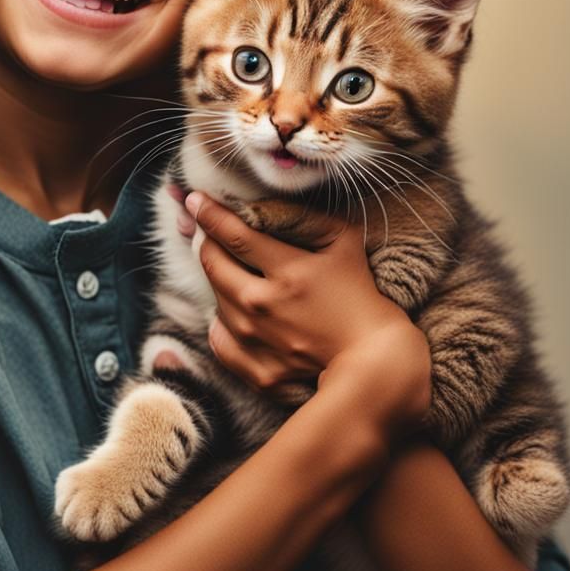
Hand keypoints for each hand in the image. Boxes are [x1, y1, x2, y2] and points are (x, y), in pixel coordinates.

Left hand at [184, 191, 429, 435]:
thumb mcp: (343, 242)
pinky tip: (240, 313)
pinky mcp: (255, 371)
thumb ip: (302, 217)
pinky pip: (218, 338)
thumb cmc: (360, 296)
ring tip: (240, 275)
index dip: (208, 213)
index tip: (194, 200)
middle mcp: (263, 306)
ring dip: (220, 280)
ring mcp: (256, 342)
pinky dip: (223, 322)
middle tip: (209, 233)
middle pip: (212, 263)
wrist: (375, 364)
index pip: (233, 234)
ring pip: (214, 298)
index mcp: (288, 272)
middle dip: (205, 241)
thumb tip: (259, 205)